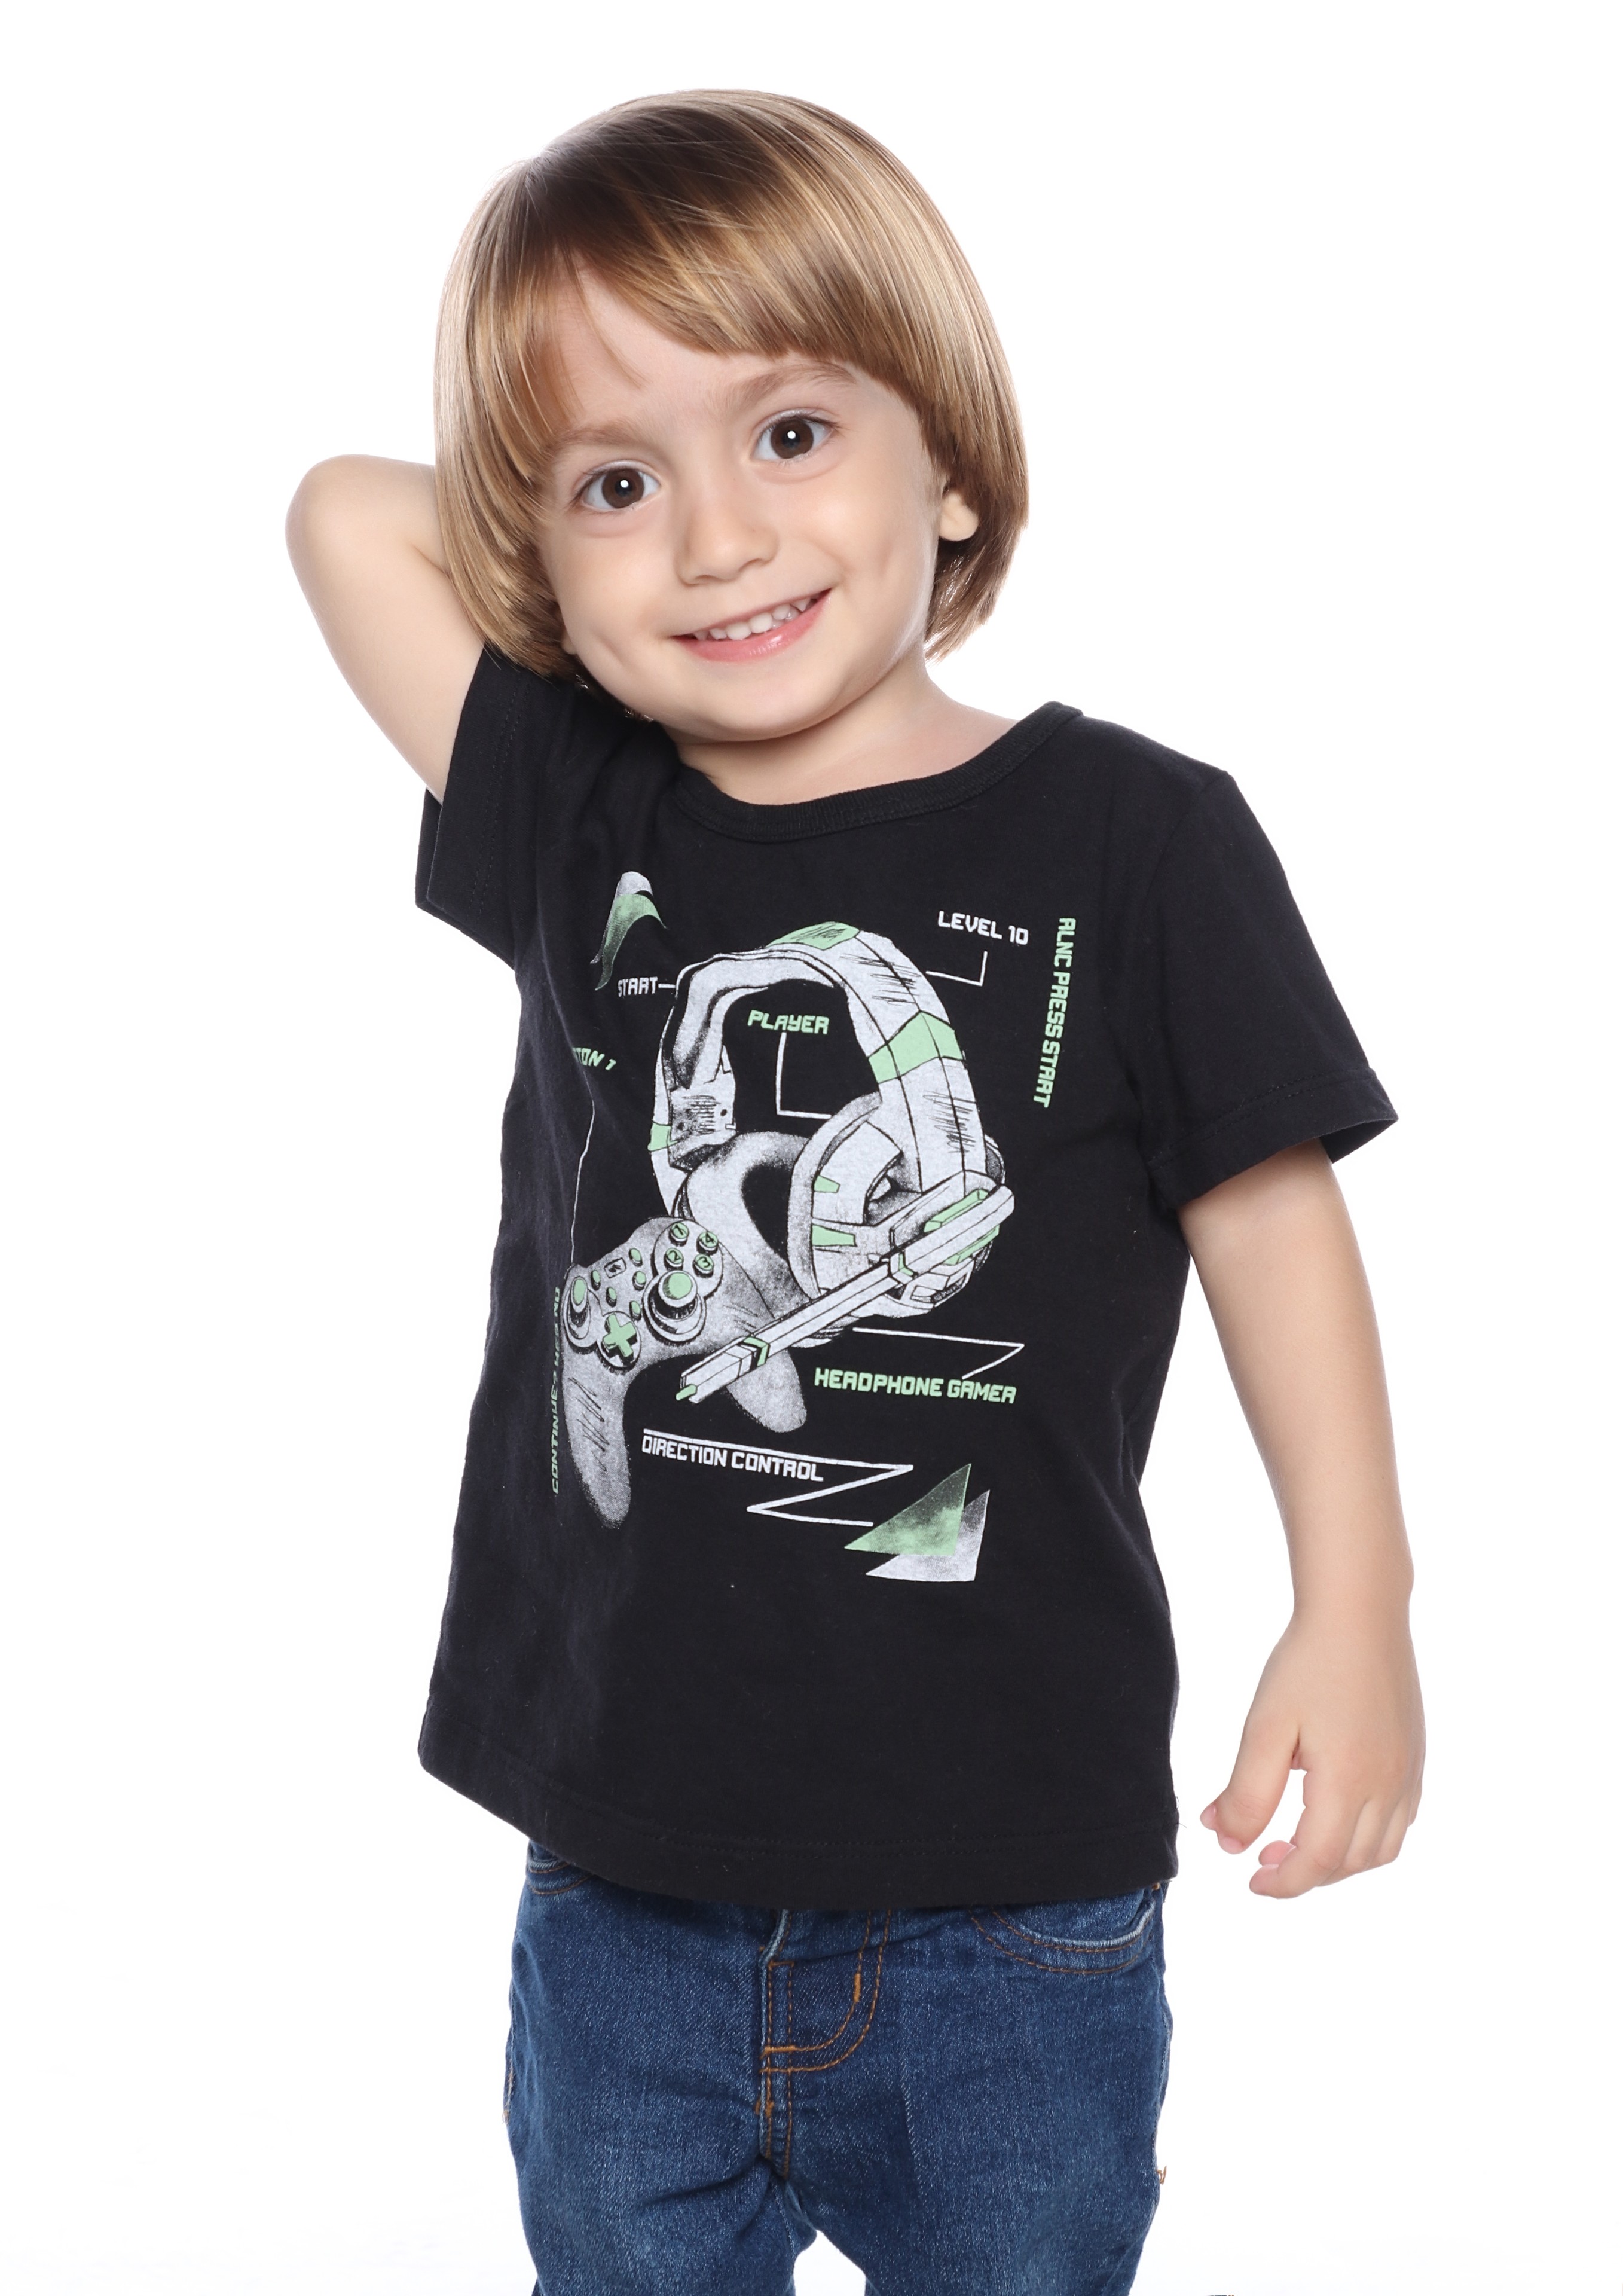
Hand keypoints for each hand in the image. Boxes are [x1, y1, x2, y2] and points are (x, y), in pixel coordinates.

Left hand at [1200, 1607, 1424, 1897]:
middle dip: (1306, 1873)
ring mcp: (1408, 1772)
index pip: (1317, 1861)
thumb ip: (1246, 1793)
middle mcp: (1388, 1785)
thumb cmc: (1307, 1663)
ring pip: (1381, 1848)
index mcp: (1348, 1782)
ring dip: (1340, 1861)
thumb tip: (1227, 1842)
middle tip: (1264, 1858)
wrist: (1359, 1612)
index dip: (1283, 1882)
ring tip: (1299, 1842)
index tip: (1251, 1880)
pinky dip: (1369, 1836)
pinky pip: (1401, 1820)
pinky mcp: (1415, 1755)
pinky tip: (1337, 1812)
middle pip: (1350, 1862)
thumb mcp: (1264, 1728)